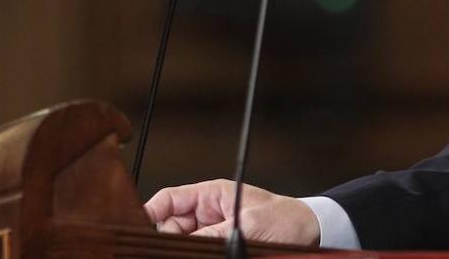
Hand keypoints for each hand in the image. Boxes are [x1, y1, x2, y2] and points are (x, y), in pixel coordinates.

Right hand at [144, 179, 320, 245]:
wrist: (311, 233)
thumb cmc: (286, 220)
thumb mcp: (248, 224)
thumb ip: (214, 234)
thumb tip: (184, 243)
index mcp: (210, 196)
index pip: (168, 201)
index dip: (149, 214)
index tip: (137, 229)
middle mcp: (207, 214)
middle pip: (169, 227)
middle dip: (165, 239)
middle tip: (169, 250)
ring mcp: (212, 233)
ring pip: (181, 243)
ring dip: (180, 249)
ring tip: (185, 252)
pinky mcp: (220, 247)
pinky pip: (196, 251)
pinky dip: (192, 254)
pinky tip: (195, 256)